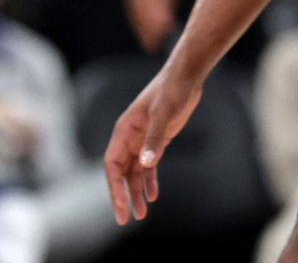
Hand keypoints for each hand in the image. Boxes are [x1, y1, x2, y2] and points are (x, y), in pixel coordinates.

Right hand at [103, 65, 202, 223]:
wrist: (185, 77)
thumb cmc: (171, 91)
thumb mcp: (163, 114)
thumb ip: (154, 139)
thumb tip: (145, 163)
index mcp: (124, 130)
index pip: (111, 164)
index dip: (114, 186)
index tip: (121, 205)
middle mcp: (129, 138)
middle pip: (120, 173)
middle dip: (122, 196)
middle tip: (124, 219)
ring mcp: (142, 140)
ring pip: (134, 172)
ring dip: (136, 192)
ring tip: (141, 215)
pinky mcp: (156, 141)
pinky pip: (148, 166)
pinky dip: (150, 181)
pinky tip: (153, 196)